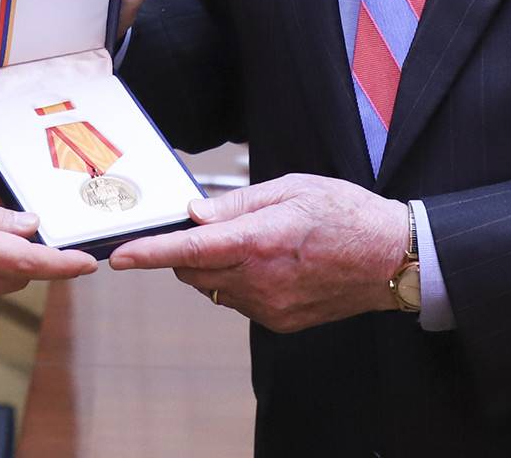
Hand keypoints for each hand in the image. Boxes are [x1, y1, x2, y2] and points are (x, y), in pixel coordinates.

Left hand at [106, 175, 406, 331]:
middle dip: (185, 250)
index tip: (119, 258)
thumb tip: (195, 214)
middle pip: (193, 271)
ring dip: (212, 266)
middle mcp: (260, 280)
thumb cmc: (346, 213)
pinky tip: (267, 263)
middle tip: (208, 225)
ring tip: (251, 241)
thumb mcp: (291, 189)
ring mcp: (270, 306)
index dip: (150, 254)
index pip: (190, 250)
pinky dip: (237, 281)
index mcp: (260, 241)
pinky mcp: (280, 321)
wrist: (392, 258)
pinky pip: (238, 301)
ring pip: (213, 287)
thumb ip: (237, 204)